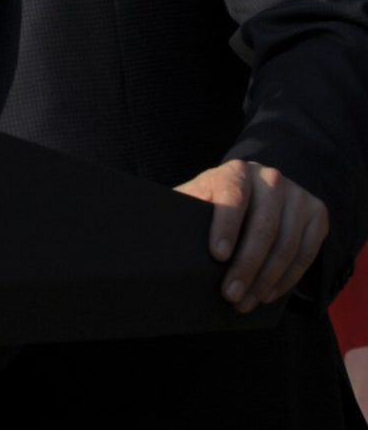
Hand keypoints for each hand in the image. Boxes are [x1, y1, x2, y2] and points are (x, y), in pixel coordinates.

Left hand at [176, 158, 328, 312]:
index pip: (233, 195)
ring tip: (246, 302)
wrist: (255, 190)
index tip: (217, 255)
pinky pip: (306, 253)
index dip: (226, 225)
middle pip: (263, 226)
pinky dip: (287, 279)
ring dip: (266, 280)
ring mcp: (297, 195)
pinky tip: (268, 294)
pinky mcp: (316, 214)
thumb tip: (155, 236)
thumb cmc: (216, 200)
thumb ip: (185, 210)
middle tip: (230, 295)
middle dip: (246, 266)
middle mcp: (270, 177)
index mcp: (235, 170)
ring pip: (286, 244)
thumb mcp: (198, 198)